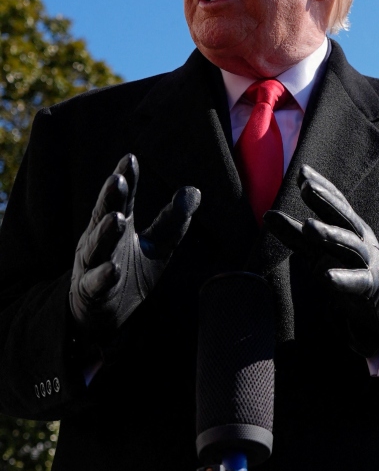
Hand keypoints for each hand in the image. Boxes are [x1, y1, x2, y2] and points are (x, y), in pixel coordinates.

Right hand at [70, 154, 200, 341]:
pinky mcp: (92, 291)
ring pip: (97, 247)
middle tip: (117, 179)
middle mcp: (101, 240)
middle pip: (104, 215)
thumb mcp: (156, 244)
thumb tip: (194, 190)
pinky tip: (114, 268)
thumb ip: (172, 219)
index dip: (126, 179)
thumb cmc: (129, 269)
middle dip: (111, 198)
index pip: (122, 198)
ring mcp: (93, 265)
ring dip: (106, 232)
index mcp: (117, 225)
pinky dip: (104, 275)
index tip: (130, 158)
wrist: (103, 312)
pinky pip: (97, 283)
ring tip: (117, 217)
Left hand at [264, 165, 378, 355]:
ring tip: (309, 226)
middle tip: (307, 188)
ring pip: (349, 245)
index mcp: (350, 226)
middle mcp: (360, 238)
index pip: (337, 202)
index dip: (322, 187)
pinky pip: (355, 280)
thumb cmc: (346, 266)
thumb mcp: (320, 249)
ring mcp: (366, 261)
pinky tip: (326, 277)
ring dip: (330, 234)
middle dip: (326, 202)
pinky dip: (342, 278)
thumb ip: (295, 233)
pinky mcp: (367, 285)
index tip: (303, 172)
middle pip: (344, 217)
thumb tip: (267, 214)